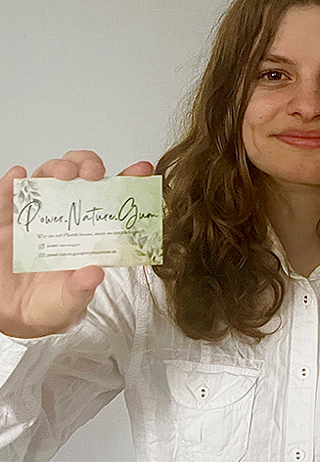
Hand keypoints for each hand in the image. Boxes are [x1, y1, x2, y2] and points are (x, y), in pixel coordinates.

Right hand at [0, 150, 152, 338]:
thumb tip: (95, 274)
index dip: (127, 179)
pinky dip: (10, 185)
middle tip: (94, 173)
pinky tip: (17, 177)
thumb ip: (81, 287)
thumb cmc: (51, 302)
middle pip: (77, 175)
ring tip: (65, 173)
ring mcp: (34, 215)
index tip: (142, 169)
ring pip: (45, 178)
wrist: (17, 317)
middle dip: (87, 165)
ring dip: (56, 168)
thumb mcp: (71, 298)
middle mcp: (63, 214)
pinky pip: (6, 198)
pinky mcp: (5, 222)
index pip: (111, 196)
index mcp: (89, 229)